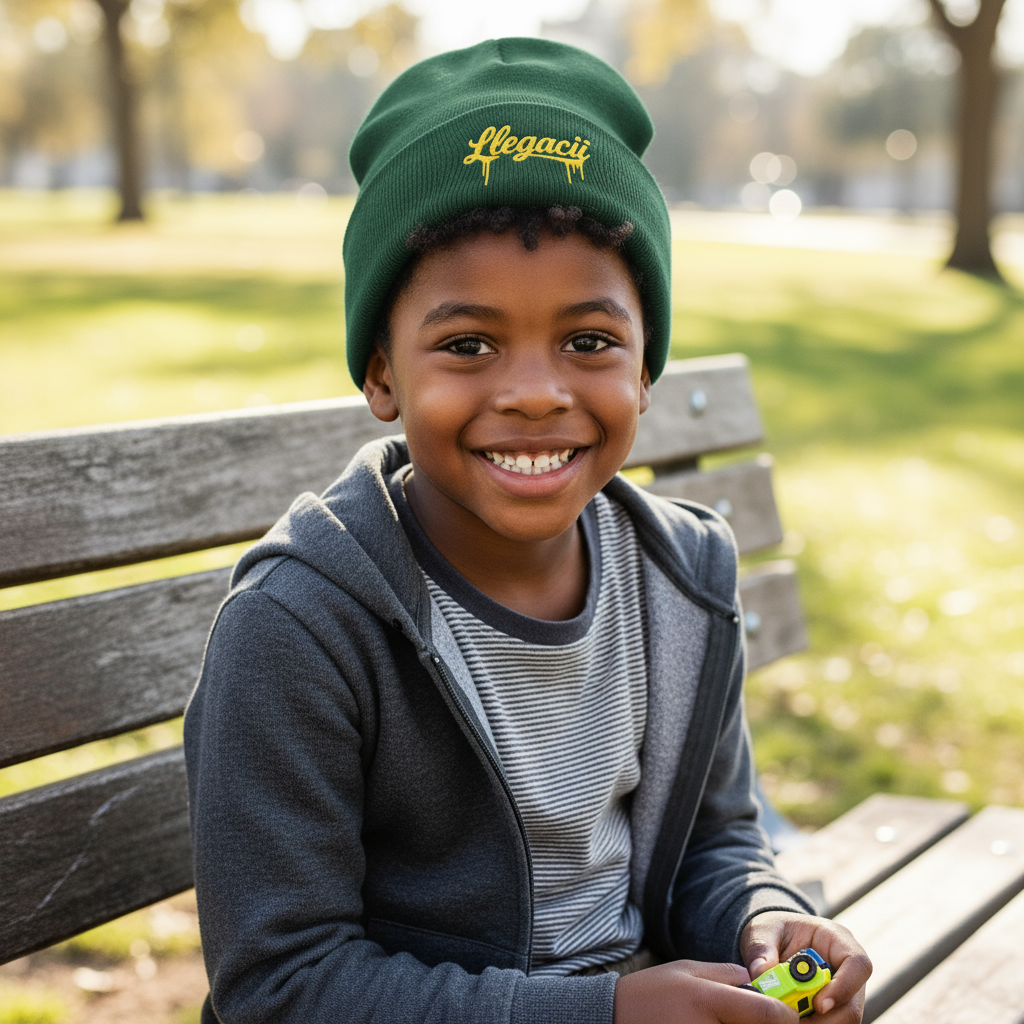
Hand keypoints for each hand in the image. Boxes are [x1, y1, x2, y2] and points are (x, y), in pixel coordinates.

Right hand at [614, 959, 799, 1023]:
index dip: (785, 1015)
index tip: (789, 1013)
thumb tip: (760, 983)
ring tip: (727, 1018)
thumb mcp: (687, 970)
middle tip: (763, 1018)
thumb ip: (726, 974)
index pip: (764, 1013)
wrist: (616, 1018)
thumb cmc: (652, 992)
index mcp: (707, 1000)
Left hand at [740, 912, 871, 1022]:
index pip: (858, 965)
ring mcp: (843, 994)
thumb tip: (761, 973)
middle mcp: (847, 970)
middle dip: (824, 1019)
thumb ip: (761, 948)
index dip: (844, 988)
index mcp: (838, 941)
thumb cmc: (774, 930)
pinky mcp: (832, 1011)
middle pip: (852, 1005)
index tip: (818, 1005)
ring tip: (784, 1018)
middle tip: (792, 1020)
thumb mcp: (763, 930)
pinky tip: (787, 1019)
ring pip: (841, 1021)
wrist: (773, 940)